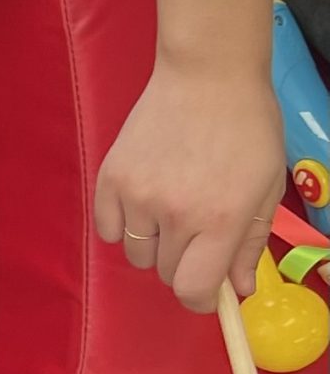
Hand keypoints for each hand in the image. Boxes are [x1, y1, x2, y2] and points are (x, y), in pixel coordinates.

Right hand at [93, 57, 285, 309]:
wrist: (208, 76)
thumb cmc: (247, 129)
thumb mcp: (265, 188)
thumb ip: (251, 244)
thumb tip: (237, 290)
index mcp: (221, 219)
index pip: (192, 289)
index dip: (199, 298)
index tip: (205, 289)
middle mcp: (175, 214)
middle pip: (164, 273)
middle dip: (182, 262)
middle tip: (196, 230)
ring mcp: (137, 197)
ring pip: (136, 254)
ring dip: (153, 243)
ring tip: (169, 208)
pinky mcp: (110, 180)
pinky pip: (108, 230)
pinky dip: (124, 225)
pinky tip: (143, 200)